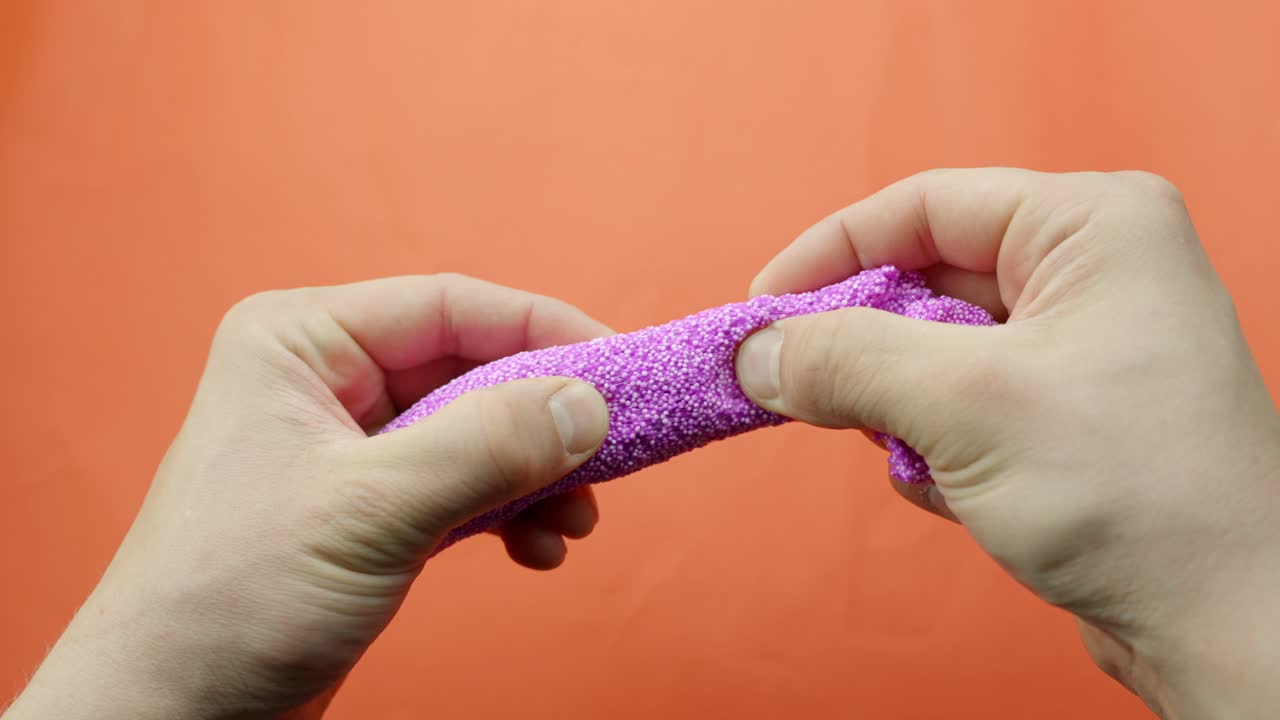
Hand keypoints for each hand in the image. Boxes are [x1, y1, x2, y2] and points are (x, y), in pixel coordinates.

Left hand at [4, 275, 611, 719]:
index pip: (450, 307)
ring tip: (576, 521)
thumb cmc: (229, 601)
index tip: (623, 368)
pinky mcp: (370, 511)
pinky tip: (536, 550)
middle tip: (613, 454)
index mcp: (301, 342)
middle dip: (546, 418)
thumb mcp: (371, 510)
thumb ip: (486, 447)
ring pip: (478, 433)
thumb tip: (590, 402)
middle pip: (473, 370)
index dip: (545, 329)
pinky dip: (510, 513)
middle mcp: (326, 382)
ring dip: (537, 473)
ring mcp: (350, 449)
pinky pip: (464, 487)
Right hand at [736, 169, 1279, 717]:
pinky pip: (965, 407)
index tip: (759, 310)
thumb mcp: (965, 404)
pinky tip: (964, 494)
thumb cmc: (1134, 492)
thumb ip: (845, 360)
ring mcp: (1085, 349)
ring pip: (937, 351)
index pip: (924, 205)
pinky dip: (938, 449)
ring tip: (919, 457)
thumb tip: (755, 352)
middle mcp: (1094, 273)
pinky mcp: (1072, 417)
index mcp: (1091, 225)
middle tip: (801, 391)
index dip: (829, 253)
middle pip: (925, 279)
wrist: (1228, 624)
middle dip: (865, 345)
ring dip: (903, 409)